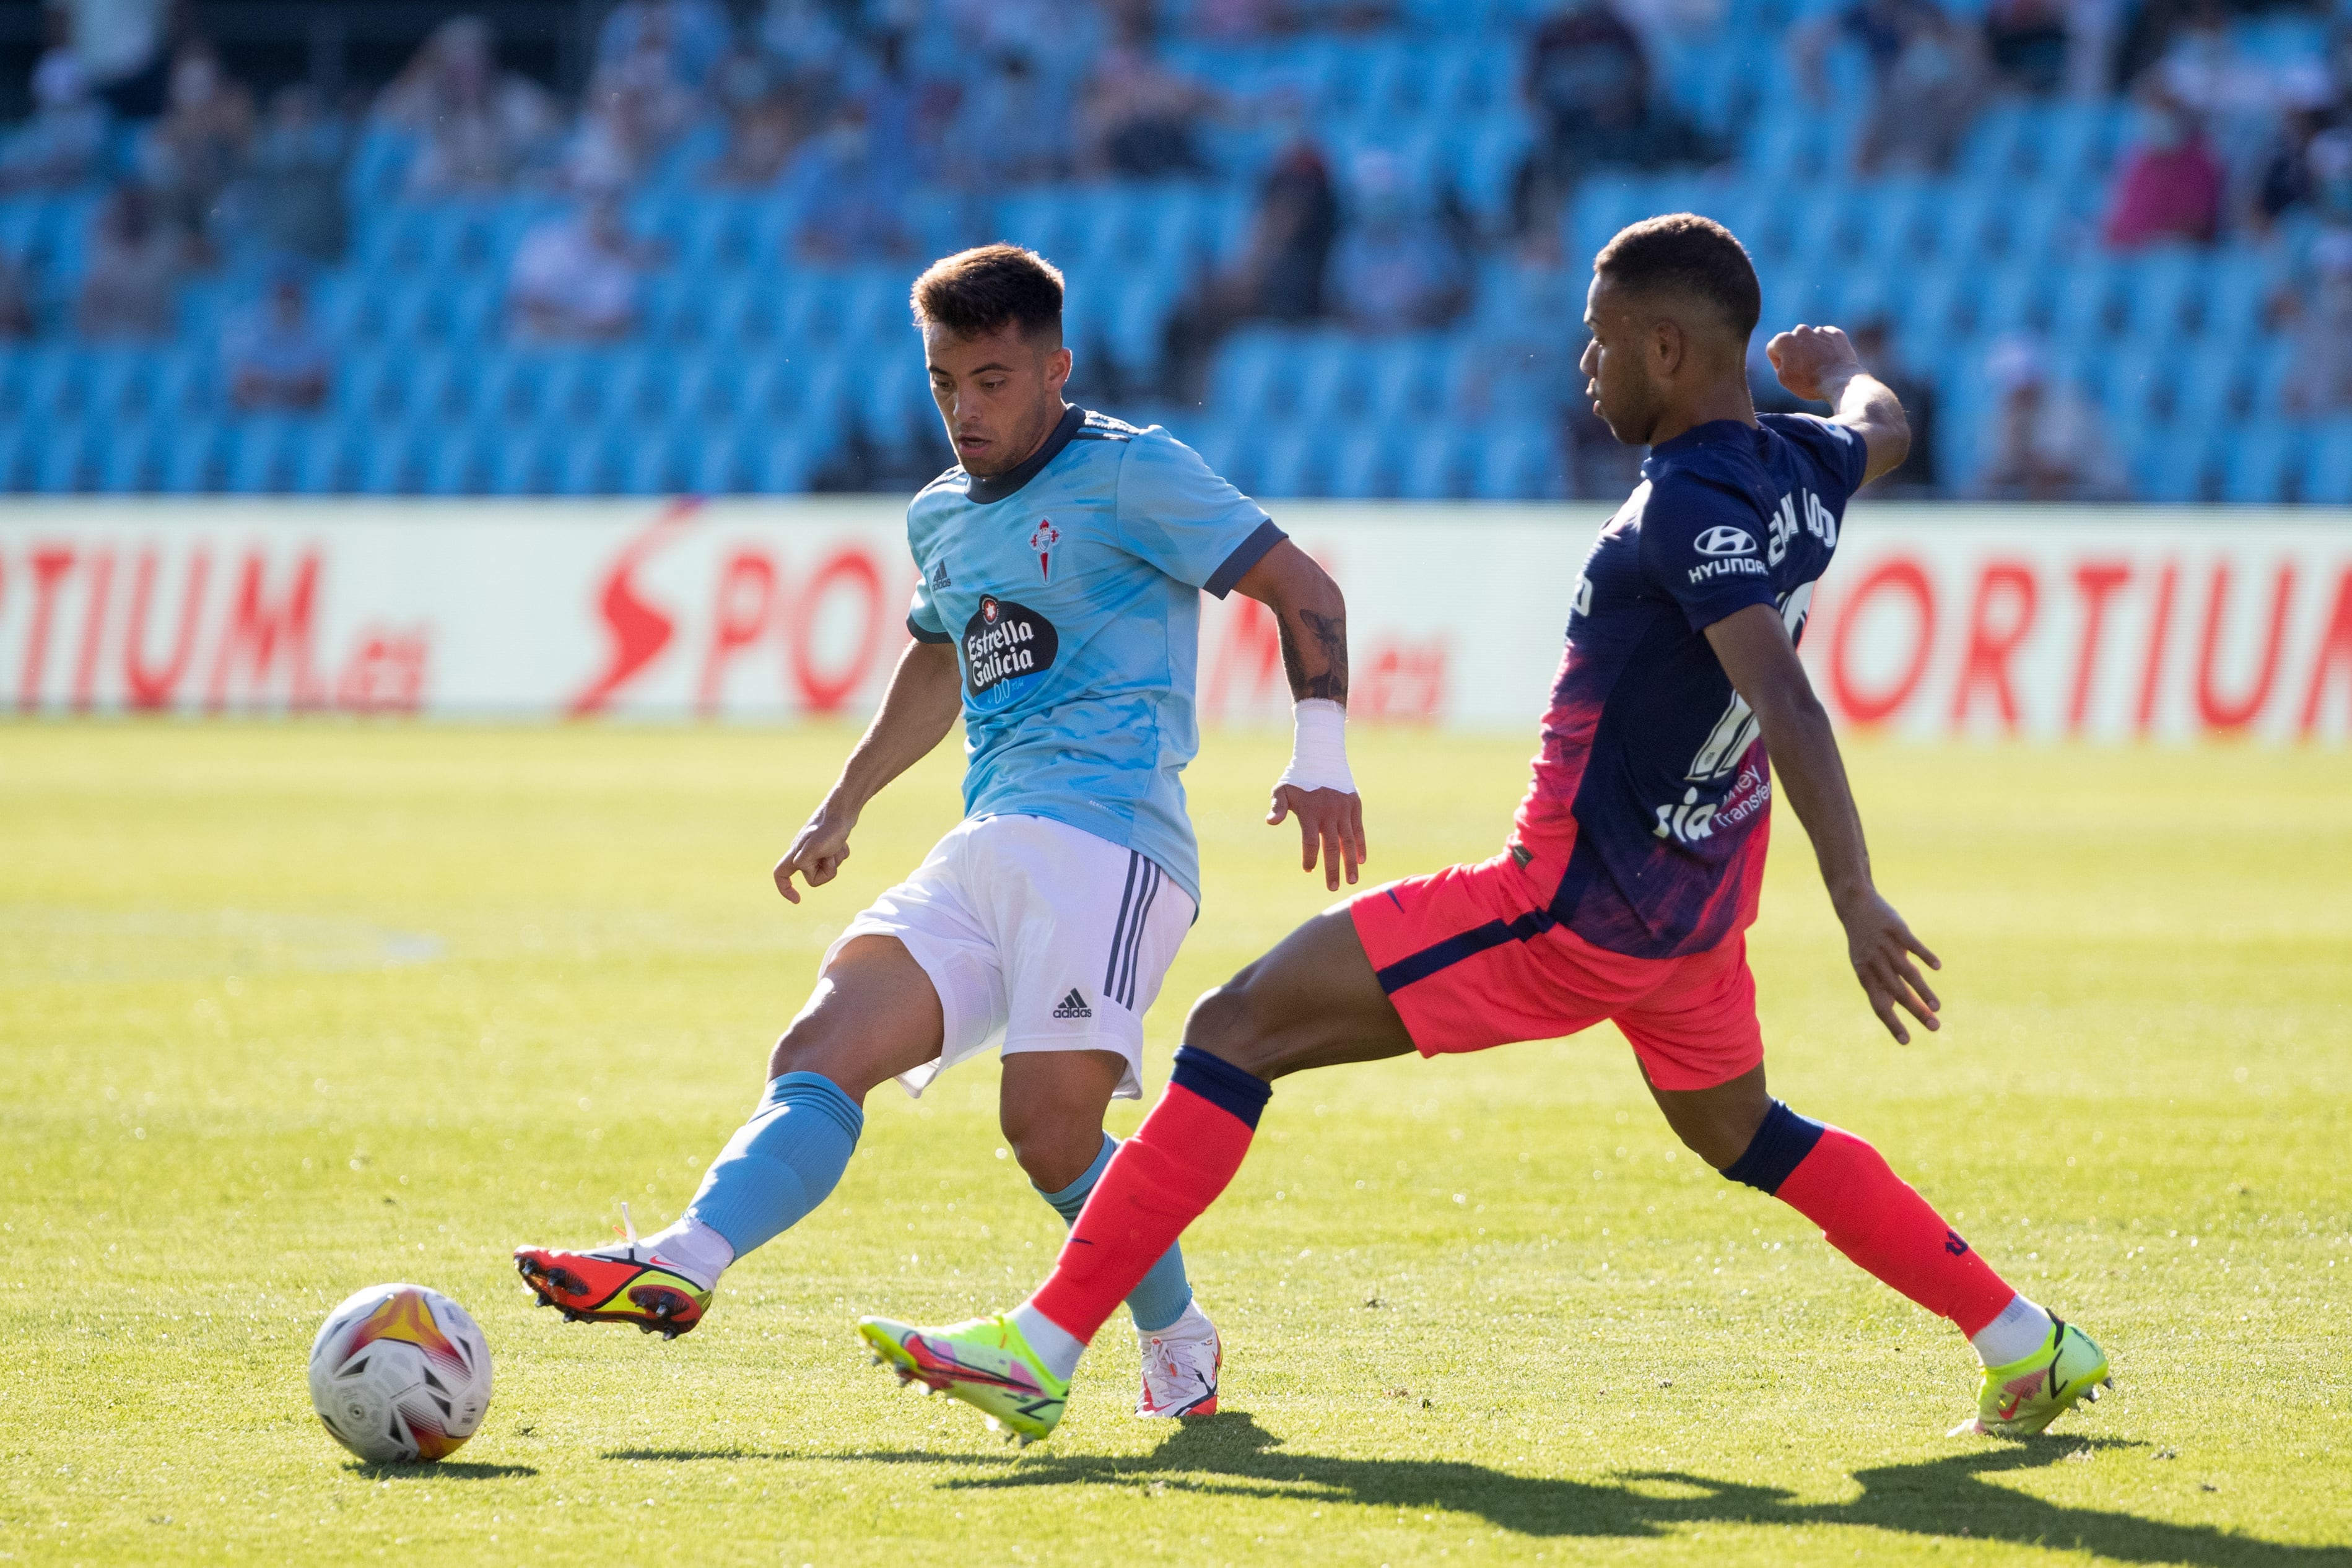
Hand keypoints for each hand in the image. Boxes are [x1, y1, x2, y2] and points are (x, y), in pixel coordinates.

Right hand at [774, 799, 855, 903]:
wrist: (843, 810)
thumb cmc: (828, 828)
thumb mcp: (814, 849)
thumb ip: (805, 863)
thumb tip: (804, 871)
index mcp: (795, 854)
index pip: (780, 875)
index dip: (785, 889)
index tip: (798, 900)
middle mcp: (803, 853)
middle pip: (813, 877)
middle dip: (826, 871)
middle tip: (830, 854)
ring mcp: (816, 849)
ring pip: (827, 868)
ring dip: (836, 860)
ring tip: (837, 845)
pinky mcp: (828, 844)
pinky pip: (836, 859)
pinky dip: (841, 853)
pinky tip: (842, 842)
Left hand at [1269, 784, 1365, 891]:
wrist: (1321, 756)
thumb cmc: (1298, 777)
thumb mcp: (1282, 789)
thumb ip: (1277, 807)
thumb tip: (1270, 822)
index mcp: (1310, 812)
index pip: (1310, 842)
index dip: (1309, 857)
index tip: (1308, 869)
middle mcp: (1328, 813)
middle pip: (1332, 846)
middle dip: (1333, 869)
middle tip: (1332, 887)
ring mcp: (1343, 810)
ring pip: (1348, 841)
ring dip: (1350, 862)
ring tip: (1351, 881)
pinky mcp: (1354, 806)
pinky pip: (1358, 830)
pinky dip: (1360, 845)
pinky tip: (1360, 861)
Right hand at [1766, 324, 1863, 402]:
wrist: (1839, 382)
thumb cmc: (1808, 382)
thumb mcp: (1783, 378)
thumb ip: (1779, 363)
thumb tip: (1786, 357)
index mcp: (1784, 340)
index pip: (1774, 349)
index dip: (1778, 363)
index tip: (1788, 372)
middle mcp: (1801, 330)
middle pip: (1793, 341)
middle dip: (1795, 352)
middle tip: (1803, 369)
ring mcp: (1819, 331)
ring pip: (1811, 339)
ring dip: (1812, 349)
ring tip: (1818, 366)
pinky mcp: (1836, 334)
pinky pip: (1827, 338)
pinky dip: (1827, 347)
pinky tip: (1829, 361)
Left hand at [1836, 886, 1941, 1043]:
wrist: (1854, 906)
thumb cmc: (1863, 942)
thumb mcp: (1866, 965)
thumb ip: (1879, 986)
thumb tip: (1891, 1010)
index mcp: (1866, 975)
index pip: (1879, 1005)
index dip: (1892, 1023)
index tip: (1906, 1041)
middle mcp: (1874, 962)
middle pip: (1897, 993)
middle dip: (1916, 1013)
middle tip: (1935, 1028)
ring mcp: (1885, 946)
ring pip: (1907, 972)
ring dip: (1923, 991)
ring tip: (1937, 1007)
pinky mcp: (1897, 929)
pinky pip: (1913, 945)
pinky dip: (1924, 956)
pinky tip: (1937, 967)